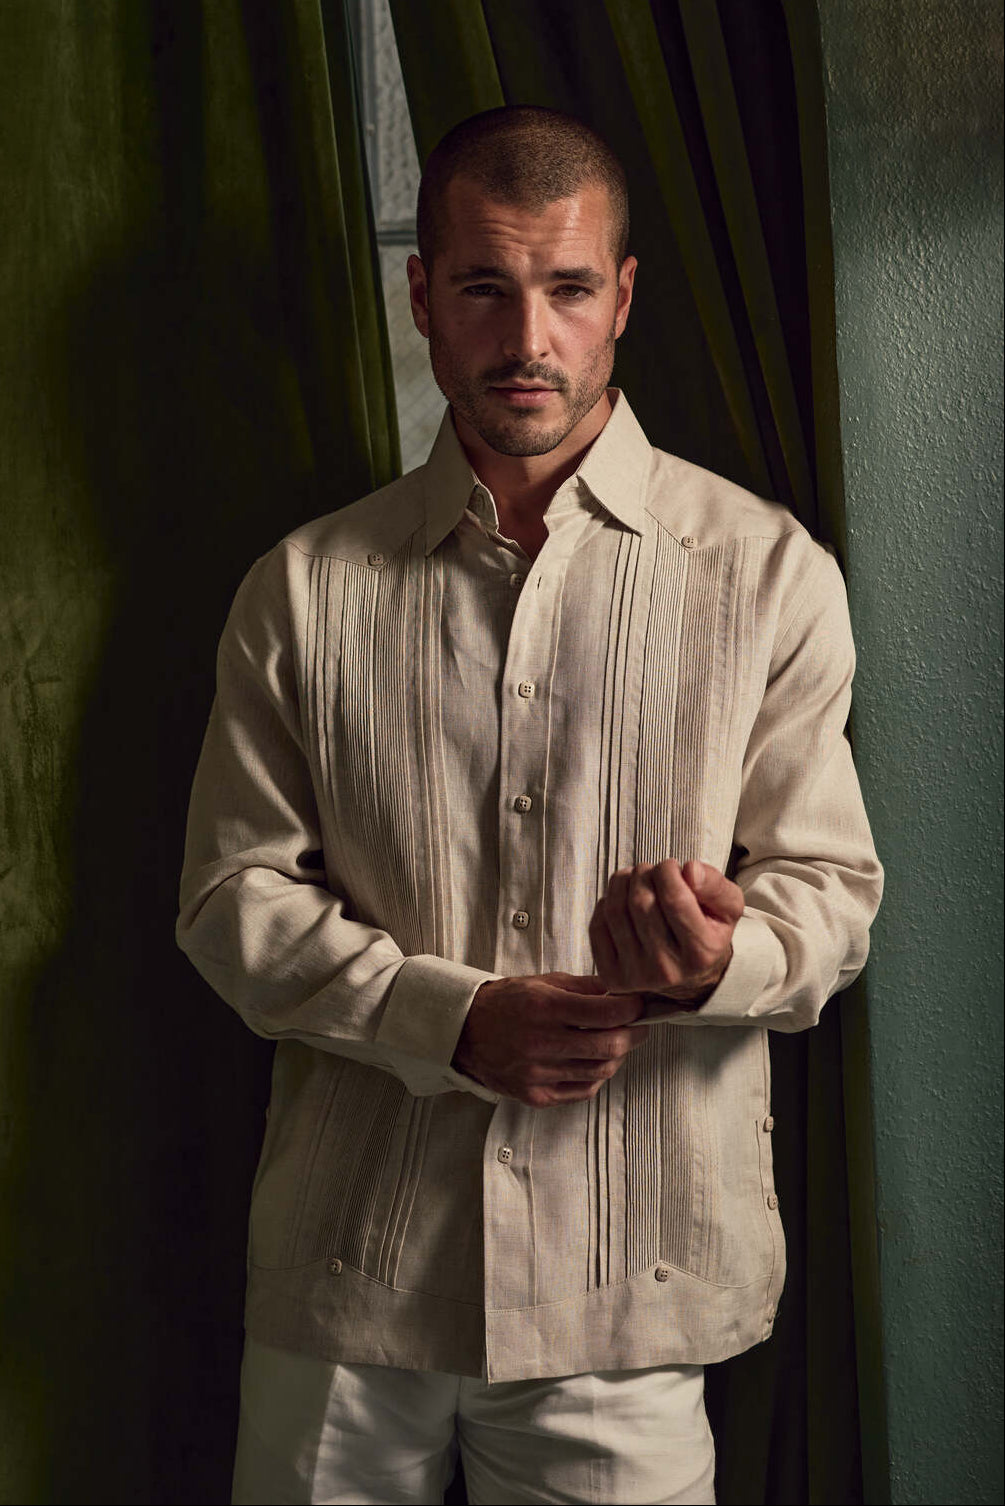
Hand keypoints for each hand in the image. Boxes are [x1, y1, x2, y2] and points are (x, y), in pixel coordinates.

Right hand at [452, 972, 649, 1108]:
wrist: (464, 1032)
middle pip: (609, 1046)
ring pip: (600, 1071)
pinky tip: (593, 1062)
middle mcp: (541, 1041)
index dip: (633, 1009)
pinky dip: (596, 1076)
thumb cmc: (505, 1003)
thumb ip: (584, 988)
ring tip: (617, 1043)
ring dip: (618, 1056)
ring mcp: (538, 1073)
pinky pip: (582, 1090)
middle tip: (640, 1026)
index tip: (640, 1004)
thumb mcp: (543, 982)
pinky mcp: (535, 1096)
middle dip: (635, 1034)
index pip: (607, 1013)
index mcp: (544, 1007)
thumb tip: (622, 992)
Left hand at [589, 859, 742, 1001]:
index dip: (667, 871)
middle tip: (652, 872)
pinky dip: (606, 903)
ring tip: (636, 879)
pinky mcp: (613, 976)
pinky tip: (623, 902)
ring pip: (615, 911)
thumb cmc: (706, 931)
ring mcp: (637, 976)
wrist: (689, 974)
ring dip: (622, 882)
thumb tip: (689, 870)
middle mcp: (668, 969)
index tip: (671, 867)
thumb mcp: (727, 908)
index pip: (674, 899)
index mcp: (701, 953)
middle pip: (641, 903)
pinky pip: (598, 926)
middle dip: (644, 874)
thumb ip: (715, 885)